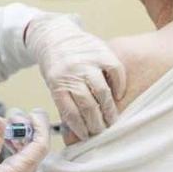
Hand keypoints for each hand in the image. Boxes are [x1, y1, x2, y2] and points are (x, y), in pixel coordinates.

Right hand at [0, 110, 50, 171]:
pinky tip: (4, 139)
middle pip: (37, 148)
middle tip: (13, 116)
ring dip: (22, 137)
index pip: (41, 146)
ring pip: (30, 153)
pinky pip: (22, 160)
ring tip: (8, 124)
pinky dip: (16, 146)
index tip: (32, 112)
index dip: (40, 127)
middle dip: (29, 128)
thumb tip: (1, 119)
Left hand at [25, 14, 125, 139]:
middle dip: (96, 123)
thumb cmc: (55, 65)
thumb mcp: (53, 84)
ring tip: (112, 119)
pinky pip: (115, 71)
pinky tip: (118, 96)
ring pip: (102, 92)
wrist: (55, 35)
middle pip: (88, 105)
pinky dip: (119, 86)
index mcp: (57, 83)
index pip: (70, 112)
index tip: (86, 136)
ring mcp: (87, 61)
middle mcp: (72, 72)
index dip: (80, 127)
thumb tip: (75, 132)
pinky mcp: (101, 51)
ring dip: (109, 109)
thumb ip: (65, 102)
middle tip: (102, 130)